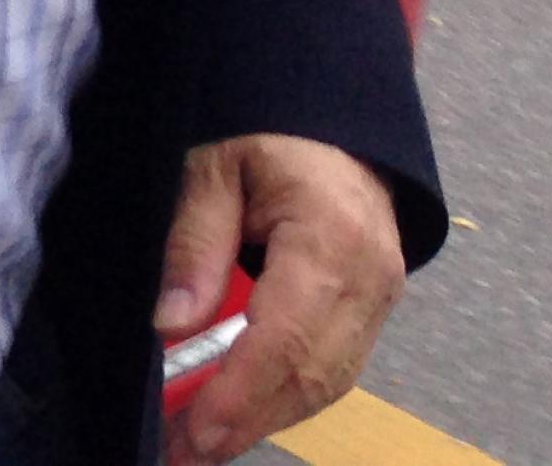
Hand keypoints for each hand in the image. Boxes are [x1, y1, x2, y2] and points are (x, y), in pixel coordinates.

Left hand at [159, 133, 404, 464]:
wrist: (334, 118)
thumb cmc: (267, 129)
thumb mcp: (212, 164)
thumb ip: (193, 242)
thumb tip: (172, 324)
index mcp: (331, 237)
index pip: (286, 336)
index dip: (240, 392)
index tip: (195, 429)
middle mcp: (369, 278)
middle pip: (312, 373)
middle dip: (247, 420)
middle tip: (185, 452)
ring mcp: (379, 298)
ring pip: (326, 381)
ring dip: (263, 417)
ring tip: (200, 443)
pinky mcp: (372, 308)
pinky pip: (332, 365)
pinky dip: (284, 394)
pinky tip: (238, 410)